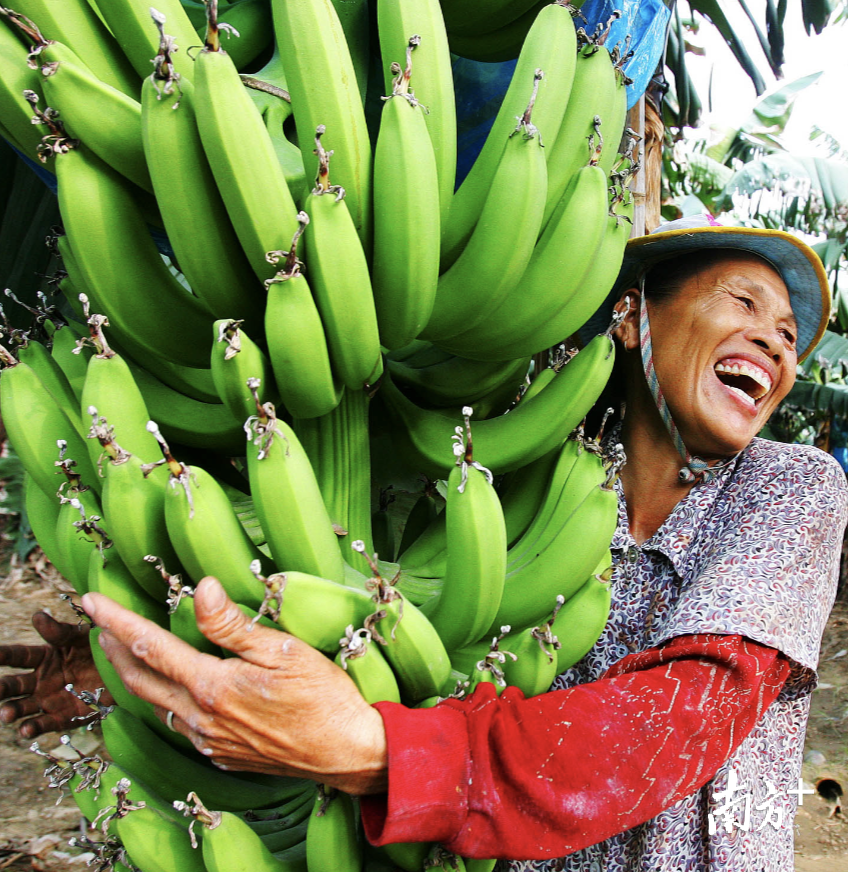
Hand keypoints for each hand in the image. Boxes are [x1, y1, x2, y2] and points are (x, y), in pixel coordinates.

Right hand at [0, 612, 112, 738]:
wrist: (122, 673)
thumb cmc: (98, 649)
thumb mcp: (82, 637)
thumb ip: (60, 631)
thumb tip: (37, 616)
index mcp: (43, 658)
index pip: (19, 656)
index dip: (3, 655)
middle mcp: (40, 680)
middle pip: (14, 685)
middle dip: (2, 688)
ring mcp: (48, 700)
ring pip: (22, 707)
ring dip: (11, 710)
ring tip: (6, 714)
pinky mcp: (60, 717)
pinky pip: (43, 724)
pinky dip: (32, 728)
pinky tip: (26, 730)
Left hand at [81, 577, 387, 795]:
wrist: (346, 752)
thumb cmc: (322, 697)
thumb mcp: (282, 651)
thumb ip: (234, 624)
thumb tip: (201, 589)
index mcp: (213, 688)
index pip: (151, 647)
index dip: (118, 621)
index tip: (91, 601)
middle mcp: (201, 719)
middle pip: (140, 681)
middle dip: (113, 649)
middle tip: (99, 623)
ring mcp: (209, 742)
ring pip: (156, 705)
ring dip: (135, 675)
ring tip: (127, 650)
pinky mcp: (222, 754)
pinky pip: (178, 724)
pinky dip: (162, 699)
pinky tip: (172, 688)